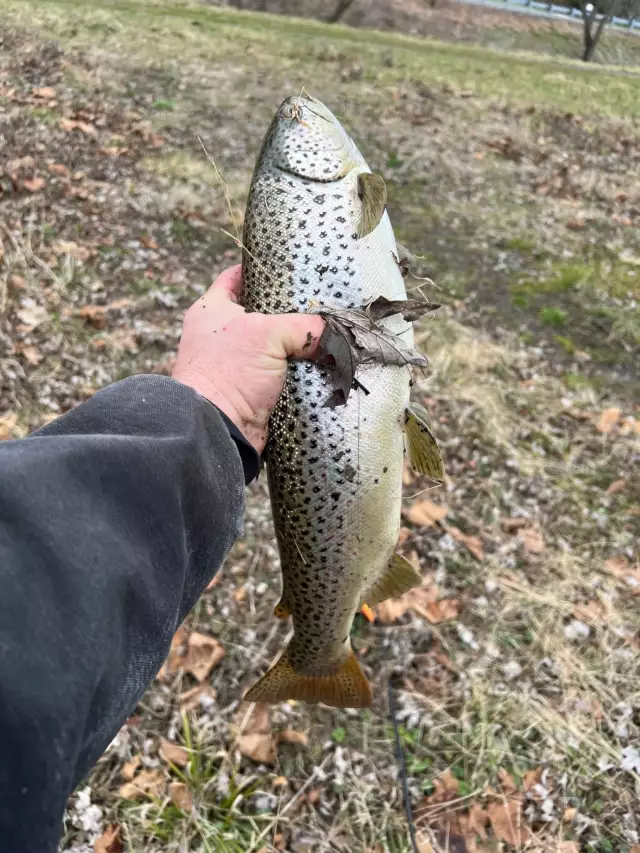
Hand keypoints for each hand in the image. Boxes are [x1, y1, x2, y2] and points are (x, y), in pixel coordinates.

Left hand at [172, 265, 324, 453]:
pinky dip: (297, 373)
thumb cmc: (229, 372)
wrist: (219, 429)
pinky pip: (280, 375)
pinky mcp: (250, 391)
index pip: (234, 277)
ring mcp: (235, 365)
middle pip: (261, 313)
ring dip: (296, 346)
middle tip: (316, 303)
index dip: (258, 269)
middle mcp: (220, 335)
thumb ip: (304, 327)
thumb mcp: (268, 335)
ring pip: (274, 346)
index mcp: (211, 310)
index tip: (285, 265)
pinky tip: (319, 367)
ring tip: (324, 335)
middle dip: (288, 311)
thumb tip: (332, 334)